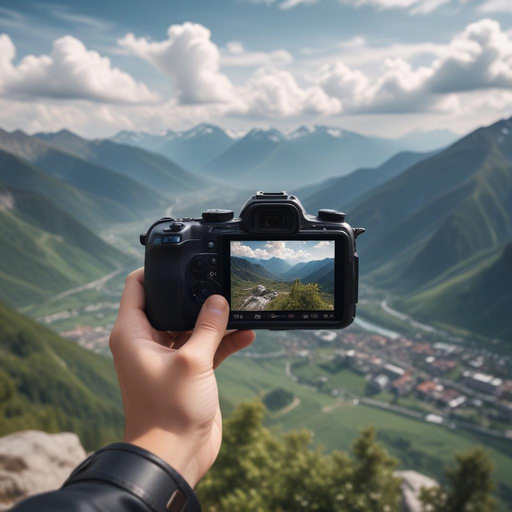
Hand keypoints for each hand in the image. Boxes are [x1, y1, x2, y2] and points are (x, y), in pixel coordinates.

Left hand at [109, 268, 254, 487]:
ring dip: (213, 319)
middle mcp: (147, 342)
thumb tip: (219, 300)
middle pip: (169, 304)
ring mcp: (168, 356)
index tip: (179, 260)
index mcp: (133, 334)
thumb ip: (208, 327)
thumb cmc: (169, 412)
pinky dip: (224, 340)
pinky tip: (247, 333)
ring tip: (238, 307)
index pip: (137, 287)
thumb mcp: (192, 361)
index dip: (154, 270)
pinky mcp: (188, 370)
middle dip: (193, 294)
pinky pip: (206, 346)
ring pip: (191, 325)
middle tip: (217, 281)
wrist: (175, 456)